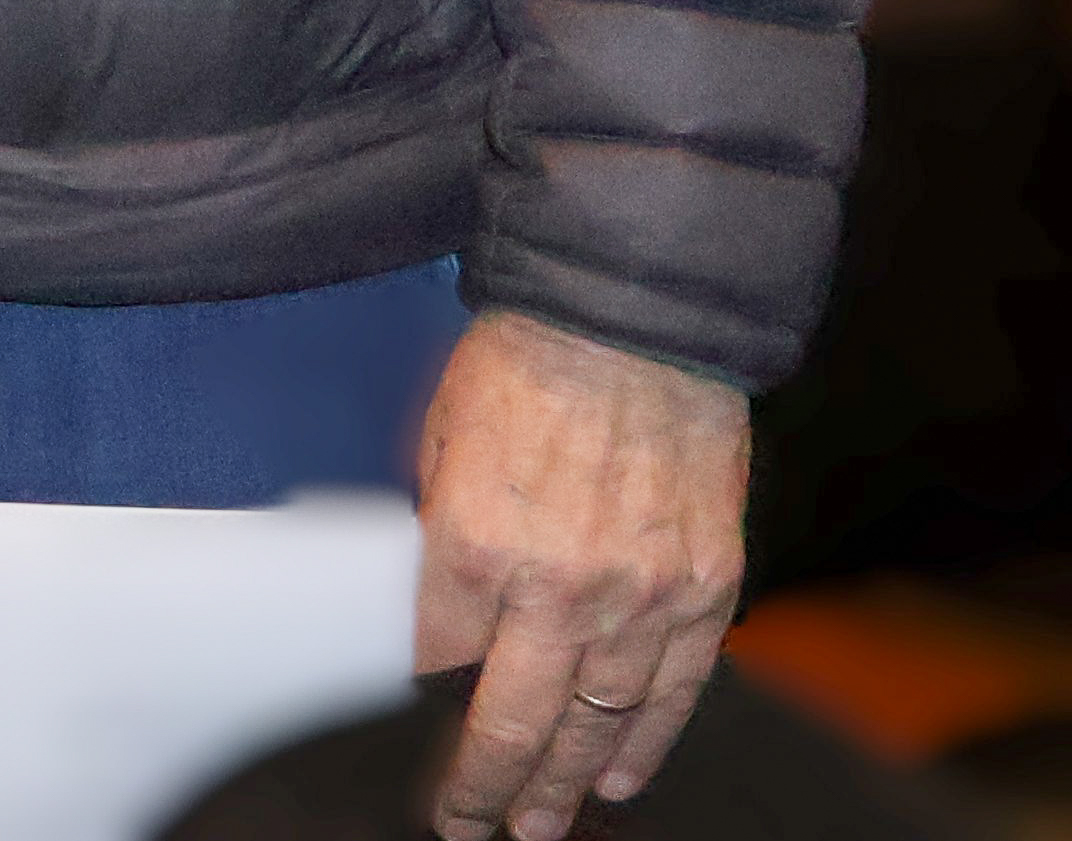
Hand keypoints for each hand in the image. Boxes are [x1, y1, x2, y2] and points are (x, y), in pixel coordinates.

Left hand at [415, 308, 750, 840]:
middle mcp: (558, 587)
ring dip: (567, 786)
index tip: (406, 728)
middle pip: (514, 721)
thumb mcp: (437, 444)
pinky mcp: (704, 588)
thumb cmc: (523, 365)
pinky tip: (622, 778)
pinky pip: (675, 690)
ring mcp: (641, 596)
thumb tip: (430, 604)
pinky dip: (647, 741)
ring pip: (599, 722)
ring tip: (539, 826)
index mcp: (474, 546)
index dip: (415, 700)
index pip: (432, 658)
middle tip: (465, 827)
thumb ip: (437, 534)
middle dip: (483, 787)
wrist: (631, 320)